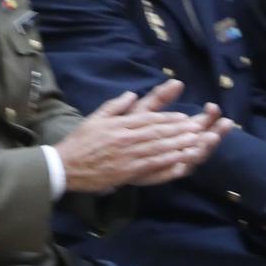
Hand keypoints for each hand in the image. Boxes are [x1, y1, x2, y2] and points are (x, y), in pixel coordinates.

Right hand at [54, 82, 220, 192]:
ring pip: (159, 148)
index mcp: (119, 124)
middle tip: (198, 128)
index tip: (184, 118)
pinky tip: (182, 161)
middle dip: (180, 130)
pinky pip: (153, 165)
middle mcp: (126, 137)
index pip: (148, 119)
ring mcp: (128, 155)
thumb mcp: (95, 118)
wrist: (66, 165)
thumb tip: (132, 94)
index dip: (168, 119)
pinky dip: (169, 162)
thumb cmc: (80, 142)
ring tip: (196, 142)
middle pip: (157, 132)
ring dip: (179, 144)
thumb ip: (115, 106)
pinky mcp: (128, 171)